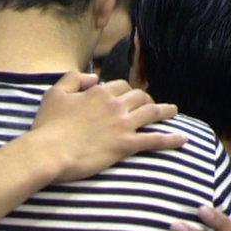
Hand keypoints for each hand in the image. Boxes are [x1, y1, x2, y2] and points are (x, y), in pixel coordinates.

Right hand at [25, 71, 181, 182]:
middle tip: (151, 104)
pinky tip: (182, 139)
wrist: (49, 152)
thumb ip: (73, 78)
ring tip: (173, 112)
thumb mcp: (54, 93)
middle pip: (139, 96)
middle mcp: (115, 105)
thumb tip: (94, 78)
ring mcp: (122, 125)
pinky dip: (170, 139)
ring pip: (151, 113)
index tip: (125, 97)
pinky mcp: (125, 145)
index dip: (124, 91)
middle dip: (147, 98)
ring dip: (164, 111)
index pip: (120, 86)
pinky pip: (154, 140)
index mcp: (99, 92)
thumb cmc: (48, 125)